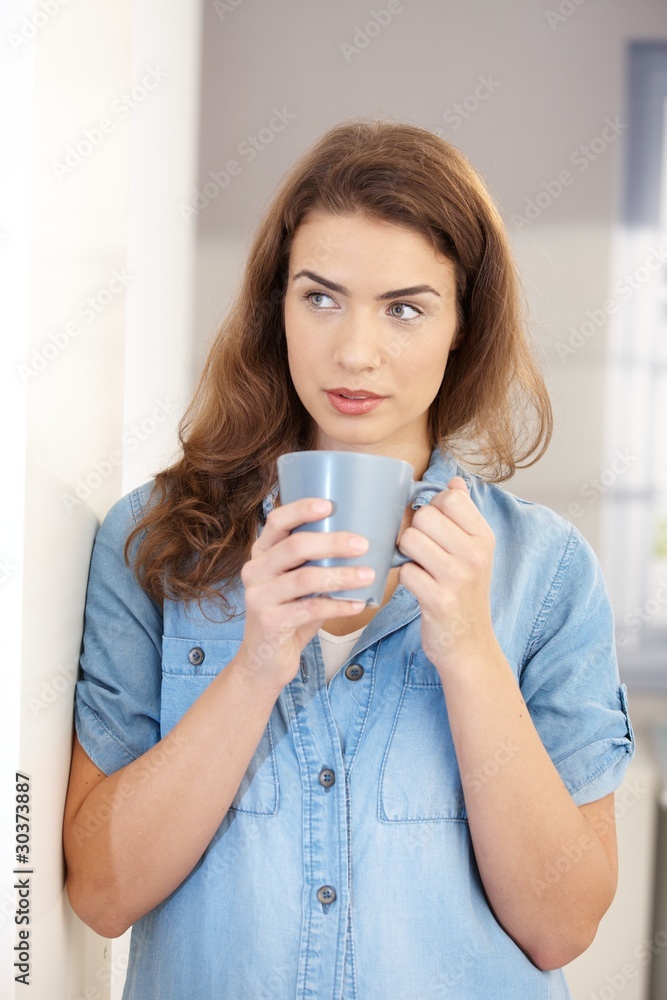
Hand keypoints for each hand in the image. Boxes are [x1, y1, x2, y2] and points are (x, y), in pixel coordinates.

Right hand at [238, 499, 372, 689]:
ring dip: (342, 575)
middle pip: (295, 547)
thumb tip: (361, 540)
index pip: (277, 521)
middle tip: (363, 544)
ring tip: (369, 575)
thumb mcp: (297, 583)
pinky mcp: (269, 623)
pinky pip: (310, 609)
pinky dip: (338, 606)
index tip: (330, 505)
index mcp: (262, 554)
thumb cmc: (289, 614)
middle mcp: (255, 571)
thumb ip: (315, 562)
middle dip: (332, 543)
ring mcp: (258, 597)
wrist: (263, 661)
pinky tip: (359, 604)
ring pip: (305, 578)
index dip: (301, 509)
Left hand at [397, 477, 496, 672]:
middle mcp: (475, 554)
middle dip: (415, 532)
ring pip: (410, 540)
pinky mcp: (438, 599)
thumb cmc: (466, 594)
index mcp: (484, 538)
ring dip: (407, 555)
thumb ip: (464, 515)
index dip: (432, 509)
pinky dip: (406, 578)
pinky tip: (419, 588)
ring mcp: (458, 577)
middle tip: (423, 552)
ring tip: (420, 567)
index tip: (435, 529)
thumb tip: (455, 481)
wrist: (470, 645)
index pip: (450, 498)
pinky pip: (404, 571)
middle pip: (424, 516)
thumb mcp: (475, 553)